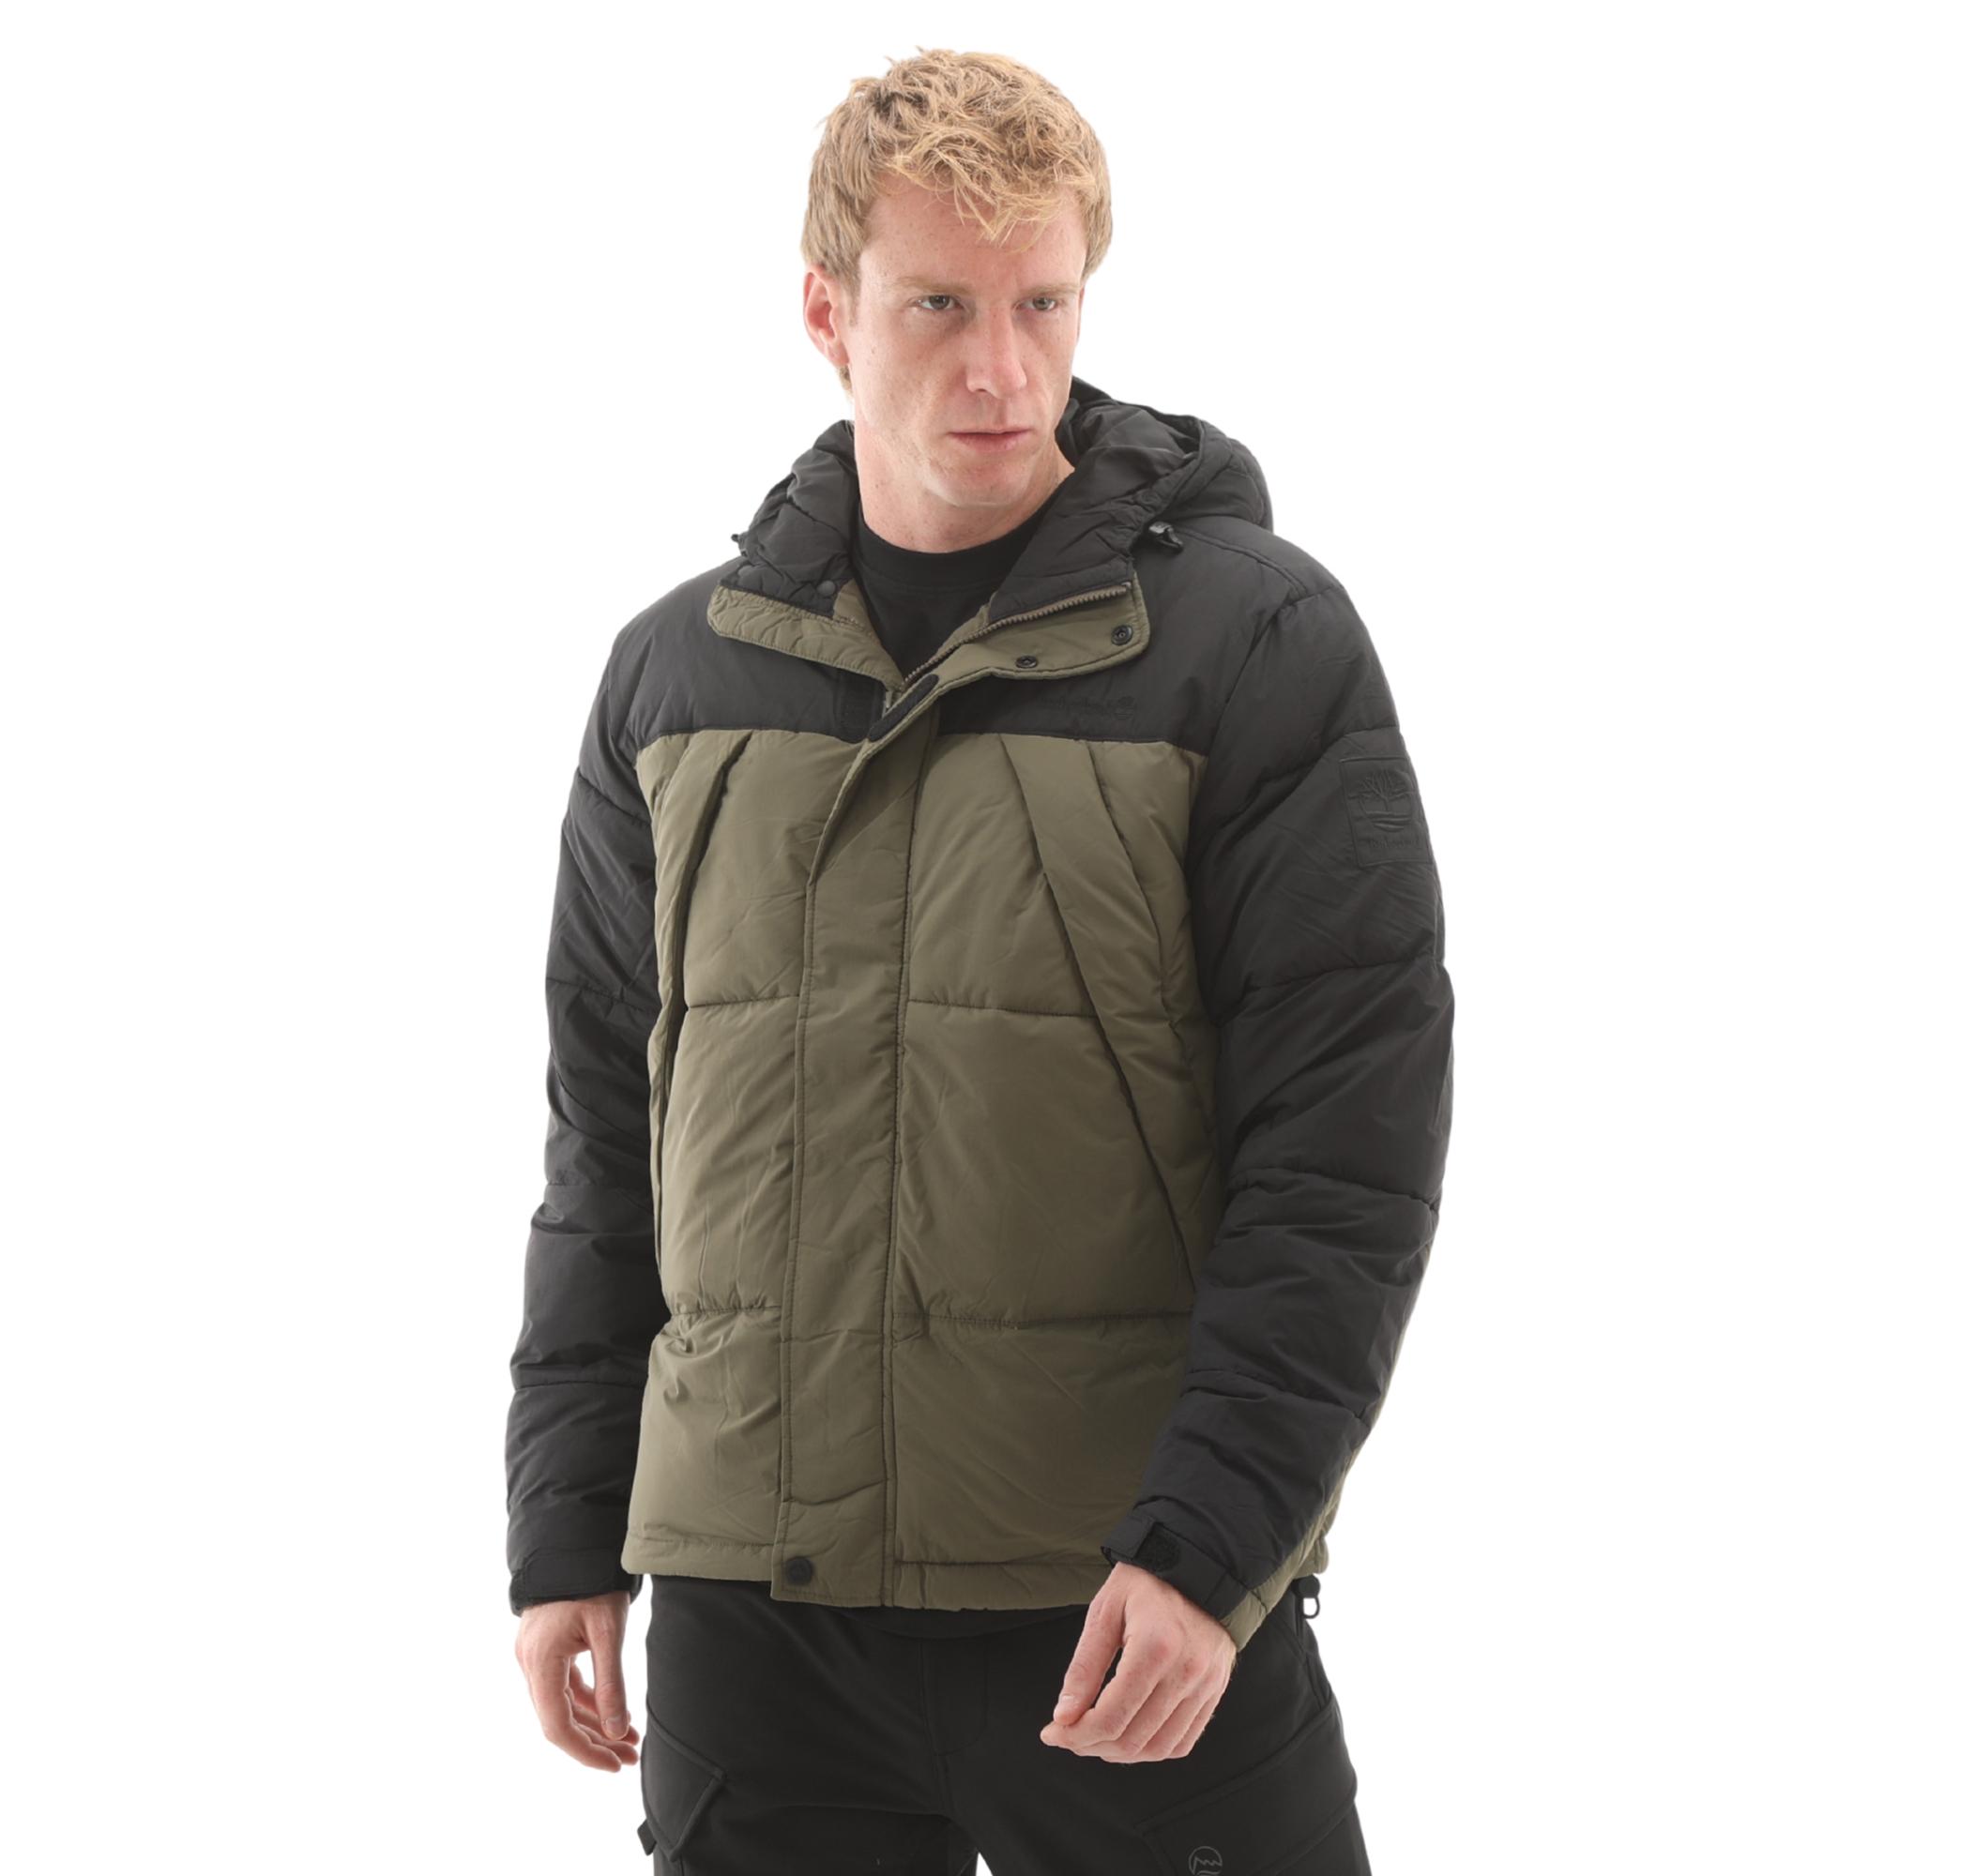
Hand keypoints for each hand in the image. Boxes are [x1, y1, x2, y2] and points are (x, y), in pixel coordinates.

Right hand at [515, 1590, 639, 1770]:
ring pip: (563, 1705)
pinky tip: (614, 1713)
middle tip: (630, 1757)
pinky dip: (588, 1702)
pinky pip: (564, 1686)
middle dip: (595, 1742)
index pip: (557, 1725)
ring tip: (629, 1740)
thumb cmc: (592, 1582)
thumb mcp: (608, 1631)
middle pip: (559, 1719)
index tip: (614, 1765)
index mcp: (541, 1661)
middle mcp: (530, 1663)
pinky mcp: (545, 1649)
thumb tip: (617, 1731)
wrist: (573, 1544)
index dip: (584, 1751)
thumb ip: (611, 1683)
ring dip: (594, 1724)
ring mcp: (535, 1657)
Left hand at [1039, 1562, 1235, 1761]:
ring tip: (1094, 1738)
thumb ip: (1084, 1666)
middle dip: (1091, 1745)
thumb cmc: (1147, 1582)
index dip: (1076, 1734)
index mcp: (1156, 1647)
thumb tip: (1064, 1717)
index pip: (1111, 1716)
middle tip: (1068, 1736)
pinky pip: (1182, 1742)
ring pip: (1158, 1748)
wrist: (1200, 1566)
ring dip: (1120, 1754)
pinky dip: (1151, 1750)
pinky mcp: (1214, 1692)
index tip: (1052, 1733)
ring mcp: (1205, 1685)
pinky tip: (1128, 1735)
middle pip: (1133, 1738)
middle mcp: (1186, 1672)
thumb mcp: (1105, 1610)